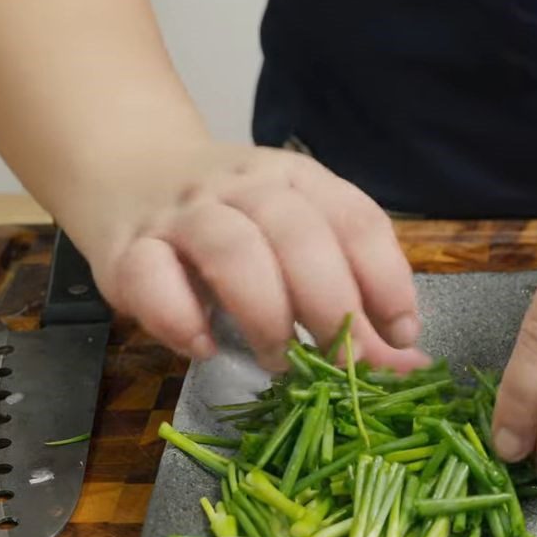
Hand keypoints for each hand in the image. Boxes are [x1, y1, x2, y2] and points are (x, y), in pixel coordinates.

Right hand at [75, 141, 425, 371]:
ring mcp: (183, 213)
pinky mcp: (127, 246)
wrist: (131, 170)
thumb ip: (348, 293)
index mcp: (295, 178)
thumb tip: (409, 365)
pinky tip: (204, 347)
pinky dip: (183, 319)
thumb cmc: (230, 216)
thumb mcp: (292, 236)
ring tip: (279, 361)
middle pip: (298, 234)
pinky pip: (152, 277)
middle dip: (333, 305)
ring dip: (266, 314)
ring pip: (232, 250)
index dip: (386, 280)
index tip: (400, 335)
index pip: (354, 218)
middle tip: (346, 363)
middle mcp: (243, 185)